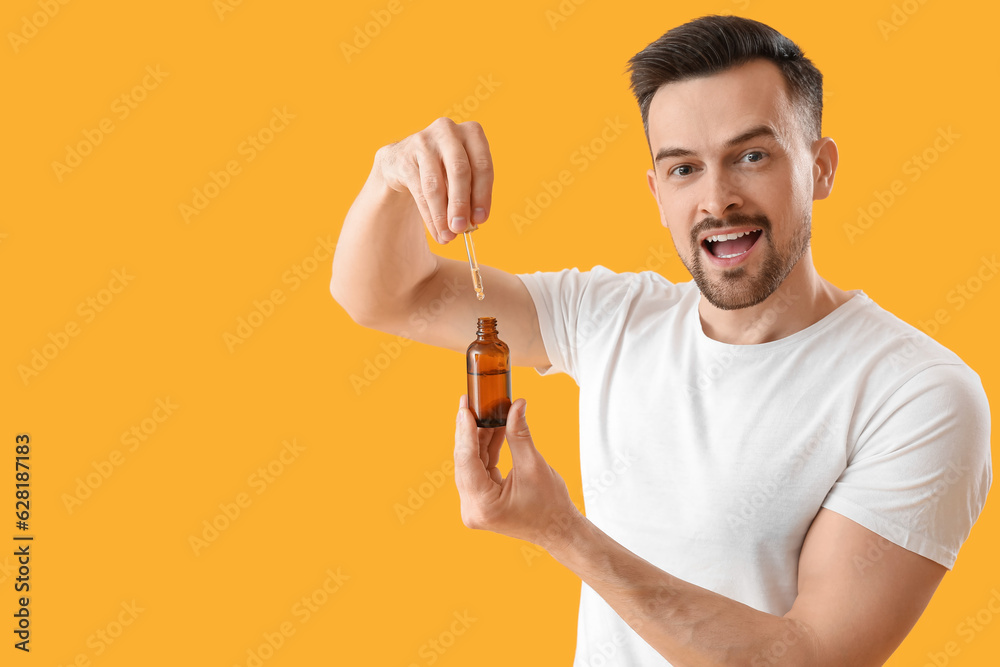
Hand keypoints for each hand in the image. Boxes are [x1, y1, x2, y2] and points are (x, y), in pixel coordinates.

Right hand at [375, 118, 493, 244]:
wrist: (405, 162)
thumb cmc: (444, 170)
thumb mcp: (463, 176)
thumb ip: (471, 195)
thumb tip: (473, 223)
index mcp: (472, 133)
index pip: (482, 165)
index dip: (483, 194)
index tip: (481, 219)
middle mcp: (448, 131)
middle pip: (459, 171)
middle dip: (461, 204)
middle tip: (461, 229)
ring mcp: (423, 141)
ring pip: (436, 184)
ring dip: (442, 214)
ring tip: (448, 236)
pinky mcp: (404, 157)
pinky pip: (419, 192)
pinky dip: (429, 216)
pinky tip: (436, 230)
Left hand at [453, 395, 582, 550]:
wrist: (559, 530)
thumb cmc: (550, 505)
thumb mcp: (533, 465)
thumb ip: (519, 433)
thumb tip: (516, 405)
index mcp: (482, 505)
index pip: (467, 461)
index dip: (465, 431)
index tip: (465, 408)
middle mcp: (472, 508)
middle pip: (465, 461)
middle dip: (470, 430)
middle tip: (470, 403)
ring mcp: (474, 506)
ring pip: (471, 463)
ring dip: (480, 438)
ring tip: (487, 412)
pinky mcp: (480, 501)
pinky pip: (479, 469)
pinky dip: (486, 450)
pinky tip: (494, 429)